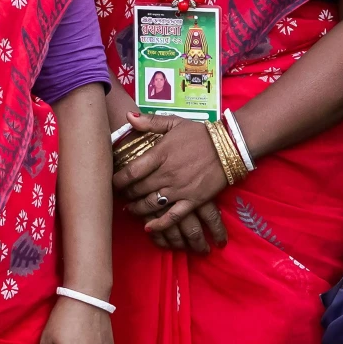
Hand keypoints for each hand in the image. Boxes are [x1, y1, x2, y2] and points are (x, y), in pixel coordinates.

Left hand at [113, 113, 230, 249]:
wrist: (229, 146)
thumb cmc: (199, 133)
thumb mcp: (174, 122)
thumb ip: (149, 121)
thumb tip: (127, 116)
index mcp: (160, 154)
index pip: (131, 171)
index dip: (118, 180)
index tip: (113, 183)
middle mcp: (167, 173)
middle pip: (138, 189)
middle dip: (126, 195)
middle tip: (121, 196)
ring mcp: (180, 189)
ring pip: (151, 205)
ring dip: (137, 209)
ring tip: (130, 210)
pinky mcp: (193, 200)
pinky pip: (173, 217)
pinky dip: (159, 224)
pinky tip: (148, 228)